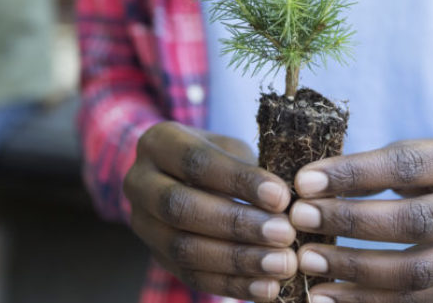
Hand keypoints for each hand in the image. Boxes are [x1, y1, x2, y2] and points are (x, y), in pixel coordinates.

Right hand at [124, 122, 297, 301]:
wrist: (182, 178)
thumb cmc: (218, 158)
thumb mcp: (231, 148)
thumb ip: (253, 169)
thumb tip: (292, 201)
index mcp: (158, 143)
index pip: (196, 162)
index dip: (238, 180)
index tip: (281, 196)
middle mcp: (140, 183)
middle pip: (181, 207)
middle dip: (237, 224)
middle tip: (284, 234)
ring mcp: (143, 225)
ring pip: (184, 248)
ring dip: (238, 260)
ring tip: (282, 264)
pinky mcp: (157, 258)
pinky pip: (192, 278)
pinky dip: (233, 285)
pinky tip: (267, 288)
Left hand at [289, 135, 432, 302]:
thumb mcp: (422, 152)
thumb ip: (376, 168)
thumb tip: (310, 186)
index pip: (407, 166)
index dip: (353, 174)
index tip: (304, 182)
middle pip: (415, 222)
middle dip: (350, 222)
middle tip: (301, 221)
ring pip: (416, 272)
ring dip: (354, 271)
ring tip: (306, 263)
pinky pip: (416, 302)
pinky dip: (368, 301)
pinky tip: (328, 297)